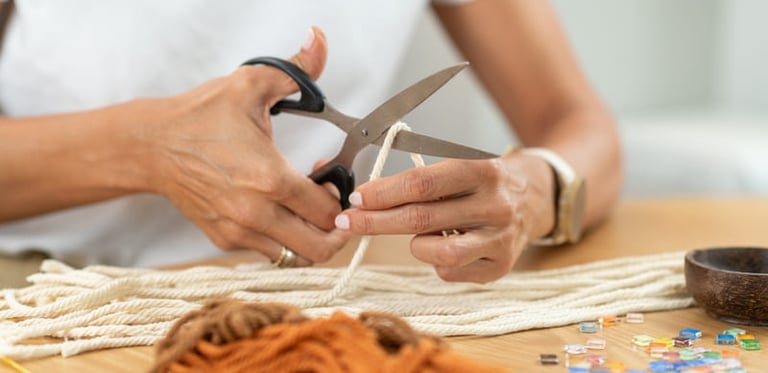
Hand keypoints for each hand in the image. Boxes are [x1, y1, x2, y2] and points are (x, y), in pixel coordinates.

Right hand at [141, 27, 349, 264]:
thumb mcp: (250, 85)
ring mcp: (239, 231)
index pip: (329, 211)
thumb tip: (318, 38)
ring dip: (310, 237)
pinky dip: (284, 240)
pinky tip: (278, 209)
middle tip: (332, 205)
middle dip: (337, 228)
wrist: (152, 146)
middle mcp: (256, 213)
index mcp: (270, 179)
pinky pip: (269, 254)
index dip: (342, 197)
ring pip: (295, 257)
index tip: (332, 177)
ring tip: (305, 209)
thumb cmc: (201, 117)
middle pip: (320, 248)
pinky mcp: (225, 239)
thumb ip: (296, 68)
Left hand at [334, 153, 554, 281]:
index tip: (358, 197)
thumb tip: (369, 199)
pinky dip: (436, 261)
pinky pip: (449, 272)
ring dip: (415, 245)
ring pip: (435, 252)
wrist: (538, 198)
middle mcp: (495, 207)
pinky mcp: (500, 267)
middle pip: (421, 218)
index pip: (424, 182)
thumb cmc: (487, 183)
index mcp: (484, 172)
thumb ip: (425, 183)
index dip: (385, 191)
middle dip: (376, 221)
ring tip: (423, 235)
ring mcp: (500, 240)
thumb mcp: (464, 168)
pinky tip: (449, 246)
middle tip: (349, 221)